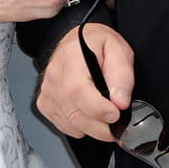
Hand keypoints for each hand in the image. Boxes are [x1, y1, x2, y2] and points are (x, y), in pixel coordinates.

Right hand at [36, 22, 133, 140]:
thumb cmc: (95, 43)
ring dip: (92, 127)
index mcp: (71, 59)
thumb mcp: (118, 50)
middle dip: (101, 126)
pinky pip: (65, 126)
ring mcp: (48, 91)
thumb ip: (122, 76)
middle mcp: (55, 76)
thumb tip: (120, 102)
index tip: (115, 113)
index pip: (78, 91)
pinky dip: (80, 127)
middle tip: (116, 120)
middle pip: (75, 114)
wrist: (77, 40)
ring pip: (71, 124)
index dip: (98, 109)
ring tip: (104, 114)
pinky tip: (88, 112)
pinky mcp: (45, 103)